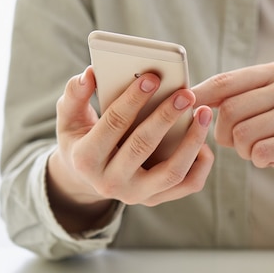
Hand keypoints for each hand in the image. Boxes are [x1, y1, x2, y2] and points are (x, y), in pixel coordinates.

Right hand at [47, 67, 213, 231]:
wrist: (88, 178)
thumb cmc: (81, 138)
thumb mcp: (69, 117)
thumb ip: (75, 94)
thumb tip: (90, 74)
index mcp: (85, 159)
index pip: (113, 124)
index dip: (133, 99)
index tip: (152, 78)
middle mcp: (110, 183)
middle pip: (143, 146)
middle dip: (166, 116)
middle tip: (185, 94)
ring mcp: (135, 194)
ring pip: (172, 172)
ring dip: (192, 141)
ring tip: (203, 113)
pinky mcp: (156, 198)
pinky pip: (187, 184)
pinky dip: (201, 163)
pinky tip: (204, 139)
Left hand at [192, 62, 273, 202]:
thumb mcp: (256, 108)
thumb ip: (228, 98)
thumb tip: (186, 96)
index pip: (225, 82)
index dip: (199, 97)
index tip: (181, 107)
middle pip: (230, 110)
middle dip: (224, 134)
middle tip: (238, 143)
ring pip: (243, 134)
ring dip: (242, 150)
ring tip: (258, 150)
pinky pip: (261, 152)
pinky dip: (259, 161)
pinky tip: (270, 159)